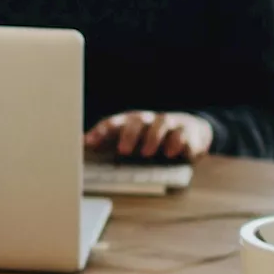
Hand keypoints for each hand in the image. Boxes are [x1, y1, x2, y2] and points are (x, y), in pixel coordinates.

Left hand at [83, 110, 212, 160]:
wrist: (191, 131)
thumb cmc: (153, 137)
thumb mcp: (131, 140)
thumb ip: (109, 143)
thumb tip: (82, 145)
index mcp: (130, 122)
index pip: (113, 123)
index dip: (100, 132)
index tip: (87, 143)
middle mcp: (148, 120)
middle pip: (137, 120)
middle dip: (128, 134)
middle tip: (123, 150)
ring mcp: (169, 123)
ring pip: (161, 123)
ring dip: (153, 138)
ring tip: (147, 153)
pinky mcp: (188, 131)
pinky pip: (183, 134)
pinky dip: (178, 143)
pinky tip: (173, 153)